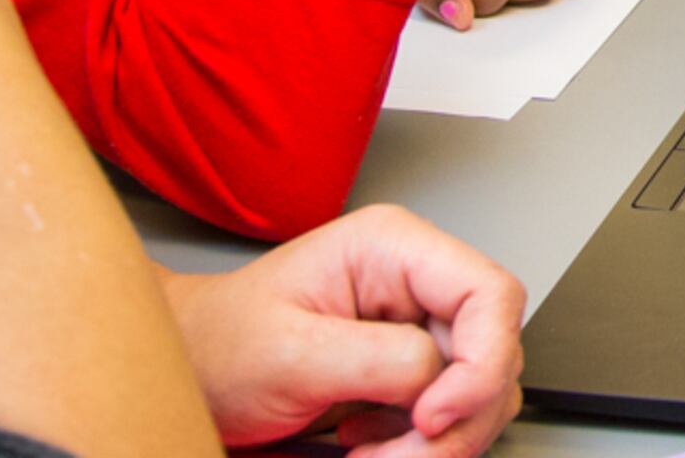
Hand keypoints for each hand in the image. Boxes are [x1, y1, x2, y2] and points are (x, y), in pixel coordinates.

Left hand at [165, 205, 525, 457]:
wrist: (190, 370)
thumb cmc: (220, 345)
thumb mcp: (293, 353)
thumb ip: (380, 358)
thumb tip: (441, 380)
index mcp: (393, 247)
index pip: (490, 295)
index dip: (481, 363)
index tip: (432, 417)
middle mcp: (417, 280)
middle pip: (493, 351)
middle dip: (456, 417)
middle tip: (401, 455)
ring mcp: (417, 324)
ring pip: (481, 391)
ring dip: (440, 440)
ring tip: (375, 453)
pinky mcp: (410, 367)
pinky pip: (451, 413)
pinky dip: (422, 445)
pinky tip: (370, 441)